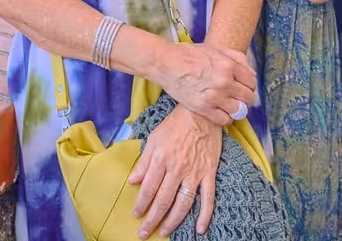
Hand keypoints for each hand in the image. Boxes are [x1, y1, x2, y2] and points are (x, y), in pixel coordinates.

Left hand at [128, 105, 221, 236]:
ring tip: (164, 232)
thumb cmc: (175, 125)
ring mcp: (195, 172)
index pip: (148, 188)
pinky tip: (199, 229)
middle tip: (144, 233)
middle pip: (164, 200)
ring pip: (183, 203)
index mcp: (161, 159)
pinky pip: (208, 198)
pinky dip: (205, 215)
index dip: (141, 204)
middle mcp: (177, 168)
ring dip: (173, 221)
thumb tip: (133, 181)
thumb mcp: (154, 138)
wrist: (201, 113)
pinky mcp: (209, 173)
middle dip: (153, 218)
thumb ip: (144, 162)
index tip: (136, 215)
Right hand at [159, 43, 256, 125]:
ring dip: (237, 108)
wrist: (167, 64)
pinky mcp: (204, 108)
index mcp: (229, 66)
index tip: (244, 86)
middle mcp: (225, 82)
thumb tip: (249, 70)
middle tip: (238, 96)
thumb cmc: (189, 54)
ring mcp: (215, 97)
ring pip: (239, 111)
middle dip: (245, 96)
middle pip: (248, 97)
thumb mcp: (215, 49)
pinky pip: (225, 120)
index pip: (252, 81)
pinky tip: (221, 111)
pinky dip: (225, 118)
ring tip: (230, 105)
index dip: (249, 84)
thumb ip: (235, 57)